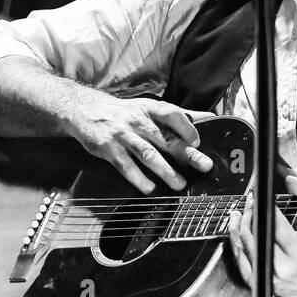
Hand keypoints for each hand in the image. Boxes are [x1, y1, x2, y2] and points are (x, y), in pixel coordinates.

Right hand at [66, 94, 215, 193]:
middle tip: (204, 165)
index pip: (173, 114)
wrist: (86, 110)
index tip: (199, 141)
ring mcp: (123, 135)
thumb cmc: (126, 113)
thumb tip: (210, 117)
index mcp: (151, 108)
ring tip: (180, 184)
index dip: (187, 127)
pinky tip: (150, 189)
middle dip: (187, 153)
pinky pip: (126, 166)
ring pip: (147, 154)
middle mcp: (138, 120)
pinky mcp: (109, 149)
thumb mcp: (150, 107)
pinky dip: (138, 178)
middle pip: (166, 137)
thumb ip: (178, 115)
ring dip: (165, 170)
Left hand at [226, 172, 296, 296]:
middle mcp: (282, 267)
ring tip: (239, 211)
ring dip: (239, 225)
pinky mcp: (257, 282)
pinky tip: (235, 229)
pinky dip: (235, 242)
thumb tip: (291, 179)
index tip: (260, 195)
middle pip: (257, 235)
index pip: (277, 226)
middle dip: (250, 214)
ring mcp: (267, 276)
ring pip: (245, 246)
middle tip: (249, 201)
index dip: (266, 208)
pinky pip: (240, 259)